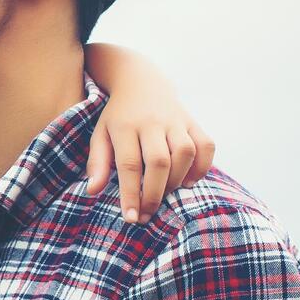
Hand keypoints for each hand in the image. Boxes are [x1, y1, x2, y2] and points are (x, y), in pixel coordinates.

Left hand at [82, 82, 213, 225]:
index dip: (131, 194)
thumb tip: (93, 191)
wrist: (141, 81)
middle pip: (159, 161)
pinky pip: (206, 145)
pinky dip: (203, 166)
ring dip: (178, 179)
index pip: (129, 165)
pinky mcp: (193, 121)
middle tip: (148, 213)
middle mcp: (152, 122)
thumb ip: (98, 163)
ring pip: (185, 152)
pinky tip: (189, 181)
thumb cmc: (118, 117)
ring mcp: (176, 120)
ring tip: (166, 193)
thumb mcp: (100, 135)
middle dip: (155, 193)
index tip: (131, 218)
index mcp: (125, 126)